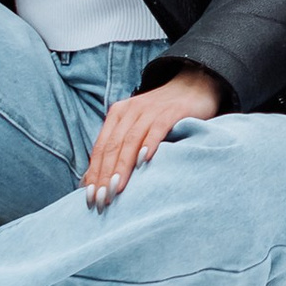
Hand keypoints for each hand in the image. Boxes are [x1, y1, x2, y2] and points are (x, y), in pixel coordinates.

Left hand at [83, 68, 222, 206]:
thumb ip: (118, 150)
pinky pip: (157, 128)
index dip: (94, 173)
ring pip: (130, 140)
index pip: (101, 148)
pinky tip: (144, 161)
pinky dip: (149, 143)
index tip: (91, 198)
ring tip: (117, 188)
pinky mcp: (171, 111)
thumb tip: (93, 181)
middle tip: (102, 199)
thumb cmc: (162, 115)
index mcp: (117, 115)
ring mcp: (150, 109)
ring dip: (122, 166)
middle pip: (113, 146)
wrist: (193, 86)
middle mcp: (130, 110)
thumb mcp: (136, 128)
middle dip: (105, 175)